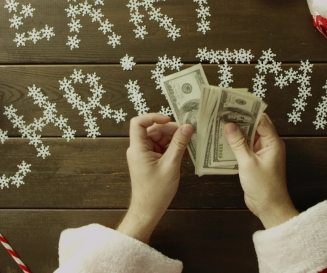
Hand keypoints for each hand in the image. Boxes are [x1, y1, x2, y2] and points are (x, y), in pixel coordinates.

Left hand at [117, 113, 193, 242]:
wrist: (148, 210)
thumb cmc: (156, 191)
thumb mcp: (171, 165)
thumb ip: (179, 144)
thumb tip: (187, 127)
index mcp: (138, 148)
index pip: (138, 123)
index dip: (153, 117)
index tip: (169, 120)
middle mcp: (138, 149)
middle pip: (153, 130)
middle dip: (170, 130)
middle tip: (186, 134)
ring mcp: (144, 155)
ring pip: (159, 138)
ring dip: (173, 140)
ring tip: (188, 145)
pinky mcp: (150, 161)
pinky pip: (161, 148)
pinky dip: (172, 148)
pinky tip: (184, 153)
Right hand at [224, 113, 298, 228]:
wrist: (269, 208)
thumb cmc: (264, 187)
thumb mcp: (248, 163)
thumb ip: (238, 144)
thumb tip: (229, 125)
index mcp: (272, 143)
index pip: (261, 120)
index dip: (248, 111)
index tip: (233, 105)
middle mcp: (268, 146)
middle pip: (254, 127)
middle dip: (239, 121)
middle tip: (222, 114)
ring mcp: (262, 154)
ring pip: (248, 138)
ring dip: (236, 133)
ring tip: (219, 125)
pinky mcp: (255, 162)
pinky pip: (245, 149)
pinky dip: (235, 146)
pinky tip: (222, 143)